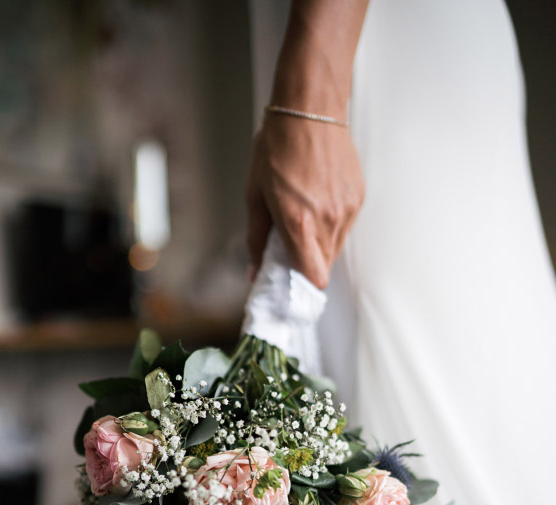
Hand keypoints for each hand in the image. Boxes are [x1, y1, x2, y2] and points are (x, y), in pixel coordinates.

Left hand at [245, 113, 363, 288]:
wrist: (309, 112)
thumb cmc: (276, 150)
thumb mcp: (255, 197)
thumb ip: (256, 240)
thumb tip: (254, 273)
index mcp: (299, 223)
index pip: (314, 276)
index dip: (301, 285)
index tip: (288, 282)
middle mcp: (328, 220)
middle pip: (324, 266)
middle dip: (306, 264)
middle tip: (288, 248)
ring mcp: (347, 208)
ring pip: (336, 247)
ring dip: (318, 245)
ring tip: (300, 219)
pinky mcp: (358, 197)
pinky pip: (345, 226)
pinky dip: (330, 225)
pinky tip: (316, 204)